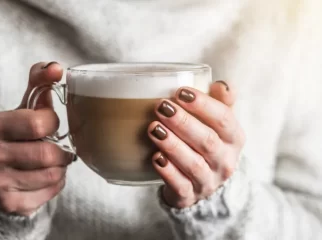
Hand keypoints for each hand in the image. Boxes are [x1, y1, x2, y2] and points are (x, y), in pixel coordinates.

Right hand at [0, 62, 73, 215]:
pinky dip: (56, 184)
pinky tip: (44, 178)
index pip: (40, 122)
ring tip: (51, 163)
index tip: (49, 126)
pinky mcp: (9, 203)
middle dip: (61, 151)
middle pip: (48, 153)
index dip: (53, 124)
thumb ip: (39, 85)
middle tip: (58, 148)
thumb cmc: (19, 138)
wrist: (0, 180)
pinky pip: (51, 191)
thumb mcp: (25, 110)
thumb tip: (57, 67)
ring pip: (53, 174)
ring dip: (60, 168)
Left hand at [148, 81, 244, 207]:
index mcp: (234, 138)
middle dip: (183, 123)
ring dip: (173, 145)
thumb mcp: (218, 124)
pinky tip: (156, 158)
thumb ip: (220, 103)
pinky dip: (168, 172)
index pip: (224, 119)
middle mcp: (225, 161)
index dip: (203, 104)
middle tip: (162, 107)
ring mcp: (208, 181)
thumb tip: (221, 84)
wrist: (204, 183)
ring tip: (154, 129)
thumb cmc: (207, 143)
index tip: (181, 92)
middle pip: (207, 141)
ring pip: (193, 164)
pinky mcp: (190, 195)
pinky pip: (180, 185)